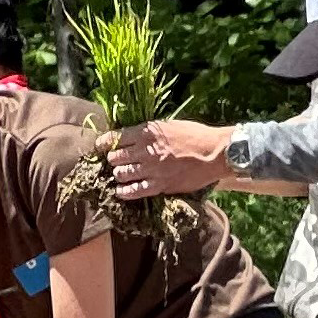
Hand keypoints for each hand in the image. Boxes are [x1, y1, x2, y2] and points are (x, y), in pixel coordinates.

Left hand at [109, 119, 233, 200]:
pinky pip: (135, 191)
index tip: (101, 146)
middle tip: (116, 161)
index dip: (104, 142)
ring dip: (119, 174)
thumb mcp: (169, 125)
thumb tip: (132, 136)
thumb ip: (149, 132)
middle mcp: (145, 151)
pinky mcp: (160, 185)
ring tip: (121, 174)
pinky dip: (125, 192)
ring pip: (121, 174)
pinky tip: (121, 191)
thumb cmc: (195, 135)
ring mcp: (152, 170)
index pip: (114, 137)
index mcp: (146, 132)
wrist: (216, 153)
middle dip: (113, 159)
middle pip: (115, 157)